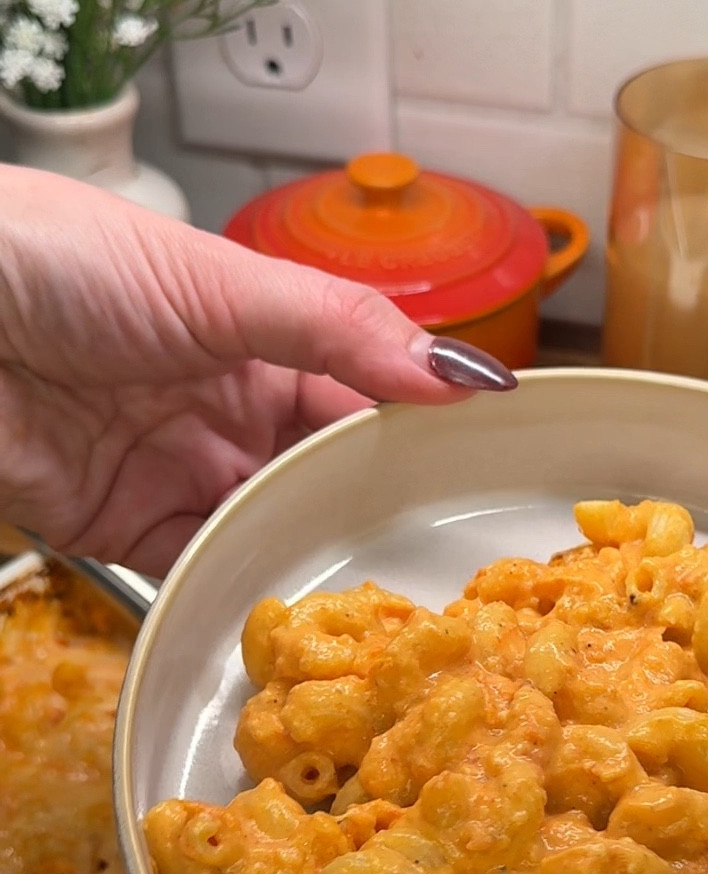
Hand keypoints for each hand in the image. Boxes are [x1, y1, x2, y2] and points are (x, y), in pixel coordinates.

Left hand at [0, 167, 514, 573]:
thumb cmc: (61, 259)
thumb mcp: (220, 282)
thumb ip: (339, 330)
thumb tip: (460, 373)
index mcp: (257, 337)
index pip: (358, 397)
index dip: (413, 435)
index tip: (480, 479)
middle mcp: (223, 409)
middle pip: (317, 477)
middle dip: (367, 515)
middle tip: (436, 561)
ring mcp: (174, 472)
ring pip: (265, 533)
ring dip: (306, 561)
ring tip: (372, 604)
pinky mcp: (121, 530)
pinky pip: (195, 574)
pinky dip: (235, 596)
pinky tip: (283, 613)